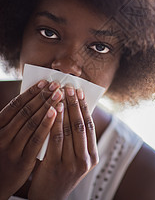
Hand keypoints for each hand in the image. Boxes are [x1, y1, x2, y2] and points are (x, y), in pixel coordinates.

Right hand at [0, 80, 62, 198]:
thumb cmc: (5, 152)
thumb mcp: (5, 133)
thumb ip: (17, 119)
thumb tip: (36, 97)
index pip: (16, 105)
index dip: (31, 92)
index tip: (44, 81)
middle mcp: (3, 135)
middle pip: (26, 112)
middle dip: (43, 96)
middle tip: (56, 85)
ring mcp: (12, 149)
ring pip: (32, 123)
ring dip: (47, 107)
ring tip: (59, 96)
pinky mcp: (22, 161)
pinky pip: (36, 140)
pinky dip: (47, 126)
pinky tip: (56, 115)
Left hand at [28, 86, 98, 199]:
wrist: (49, 197)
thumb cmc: (61, 171)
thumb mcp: (74, 157)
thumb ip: (77, 138)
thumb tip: (75, 109)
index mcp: (92, 157)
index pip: (90, 126)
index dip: (84, 107)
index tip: (80, 91)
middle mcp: (85, 161)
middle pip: (80, 125)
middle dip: (75, 104)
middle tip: (70, 88)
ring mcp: (71, 164)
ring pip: (68, 130)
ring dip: (64, 110)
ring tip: (60, 94)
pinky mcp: (55, 166)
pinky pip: (55, 139)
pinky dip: (54, 121)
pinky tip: (51, 110)